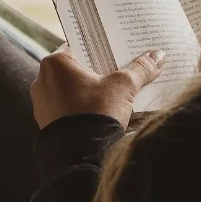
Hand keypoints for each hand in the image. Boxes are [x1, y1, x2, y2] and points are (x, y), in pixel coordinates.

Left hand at [31, 48, 164, 126]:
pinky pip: (66, 108)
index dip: (98, 48)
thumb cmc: (96, 113)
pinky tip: (100, 112)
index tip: (114, 50)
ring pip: (70, 89)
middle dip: (96, 71)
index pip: (79, 45)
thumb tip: (158, 55)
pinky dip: (81, 108)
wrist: (81, 155)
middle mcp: (42, 80)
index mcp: (55, 63)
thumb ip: (140, 69)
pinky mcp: (47, 122)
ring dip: (88, 91)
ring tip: (113, 94)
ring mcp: (42, 103)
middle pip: (75, 68)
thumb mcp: (123, 87)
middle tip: (119, 70)